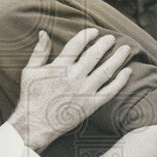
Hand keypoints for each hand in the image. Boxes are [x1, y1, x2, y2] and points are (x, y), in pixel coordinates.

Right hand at [9, 28, 132, 150]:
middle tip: (111, 38)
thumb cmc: (30, 97)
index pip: (77, 45)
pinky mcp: (90, 105)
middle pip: (94, 55)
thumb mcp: (29, 71)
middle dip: (105, 44)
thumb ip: (39, 52)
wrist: (35, 124)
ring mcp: (84, 91)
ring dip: (117, 58)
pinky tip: (127, 72)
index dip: (87, 35)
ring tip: (126, 49)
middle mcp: (74, 77)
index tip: (94, 32)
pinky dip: (120, 81)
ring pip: (106, 71)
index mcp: (59, 67)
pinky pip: (110, 91)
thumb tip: (43, 33)